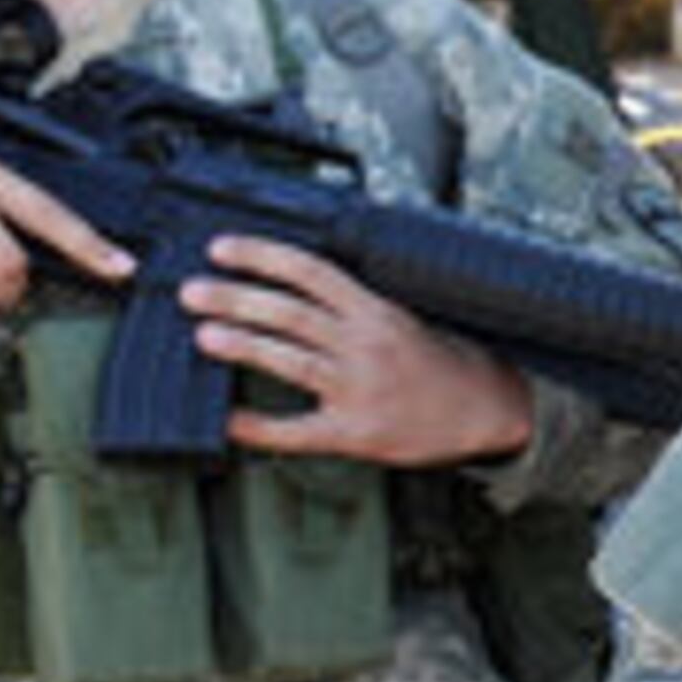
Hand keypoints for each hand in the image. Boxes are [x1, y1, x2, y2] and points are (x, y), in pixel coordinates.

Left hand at [179, 235, 534, 466]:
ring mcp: (361, 389)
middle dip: (235, 298)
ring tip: (204, 335)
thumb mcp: (406, 316)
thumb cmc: (444, 363)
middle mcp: (367, 345)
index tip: (221, 248)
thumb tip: (292, 286)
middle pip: (290, 313)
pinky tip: (228, 418)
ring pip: (290, 360)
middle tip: (193, 292)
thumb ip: (354, 304)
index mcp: (377, 311)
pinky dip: (258, 426)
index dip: (262, 256)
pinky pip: (298, 430)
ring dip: (242, 343)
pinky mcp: (356, 433)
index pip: (310, 272)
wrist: (488, 410)